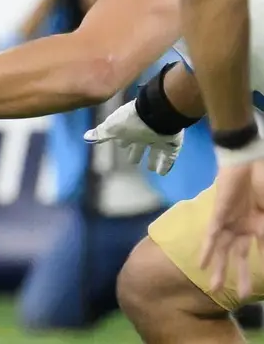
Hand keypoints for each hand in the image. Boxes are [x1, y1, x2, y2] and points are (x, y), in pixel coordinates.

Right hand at [84, 99, 182, 174]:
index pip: (124, 138)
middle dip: (136, 152)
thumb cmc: (131, 120)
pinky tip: (163, 173)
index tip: (121, 146)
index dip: (122, 142)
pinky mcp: (171, 145)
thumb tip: (85, 136)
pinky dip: (165, 165)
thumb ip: (101, 133)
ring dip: (153, 160)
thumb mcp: (112, 127)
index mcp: (129, 129)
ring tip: (152, 169)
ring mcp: (159, 140)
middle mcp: (144, 134)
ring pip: (155, 152)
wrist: (157, 114)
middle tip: (134, 161)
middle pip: (139, 145)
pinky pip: (168, 157)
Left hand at [200, 160, 263, 298]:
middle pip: (240, 257)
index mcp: (260, 227)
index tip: (261, 283)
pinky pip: (211, 236)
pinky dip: (206, 250)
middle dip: (239, 276)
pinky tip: (200, 265)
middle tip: (239, 297)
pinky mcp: (218, 215)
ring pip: (223, 251)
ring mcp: (230, 222)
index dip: (262, 265)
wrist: (248, 161)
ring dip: (219, 269)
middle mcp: (244, 228)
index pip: (260, 252)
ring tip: (213, 289)